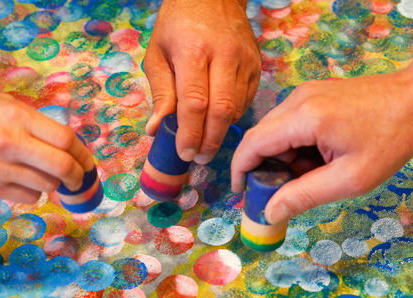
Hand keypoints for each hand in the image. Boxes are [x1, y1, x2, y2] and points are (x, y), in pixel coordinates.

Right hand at [0, 88, 90, 202]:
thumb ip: (34, 122)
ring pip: (46, 186)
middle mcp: (9, 144)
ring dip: (53, 183)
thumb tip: (67, 144)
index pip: (66, 140)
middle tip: (79, 179)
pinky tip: (23, 182)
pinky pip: (26, 198)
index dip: (83, 154)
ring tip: (42, 174)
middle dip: (78, 177)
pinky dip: (33, 192)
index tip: (87, 161)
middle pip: (63, 168)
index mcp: (16, 118)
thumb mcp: (2, 103)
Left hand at [143, 0, 260, 163]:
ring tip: (206, 143)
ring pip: (236, 109)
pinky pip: (246, 101)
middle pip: (221, 110)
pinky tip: (219, 121)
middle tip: (199, 158)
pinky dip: (232, 117)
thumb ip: (161, 93)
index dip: (190, 133)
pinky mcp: (257, 66)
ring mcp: (245, 60)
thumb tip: (156, 130)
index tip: (185, 153)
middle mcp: (224, 56)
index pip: (194, 102)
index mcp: (193, 51)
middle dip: (210, 140)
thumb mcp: (157, 54)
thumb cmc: (177, 24)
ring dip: (221, 131)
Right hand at [231, 70, 412, 222]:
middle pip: (263, 139)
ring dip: (286, 159)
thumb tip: (270, 213)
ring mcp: (307, 93)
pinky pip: (292, 123)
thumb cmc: (391, 139)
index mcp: (304, 118)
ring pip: (277, 132)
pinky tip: (323, 158)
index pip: (252, 145)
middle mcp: (298, 99)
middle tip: (287, 193)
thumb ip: (304, 196)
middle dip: (268, 169)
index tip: (242, 195)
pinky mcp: (316, 93)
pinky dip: (298, 146)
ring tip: (318, 175)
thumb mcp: (350, 179)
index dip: (240, 172)